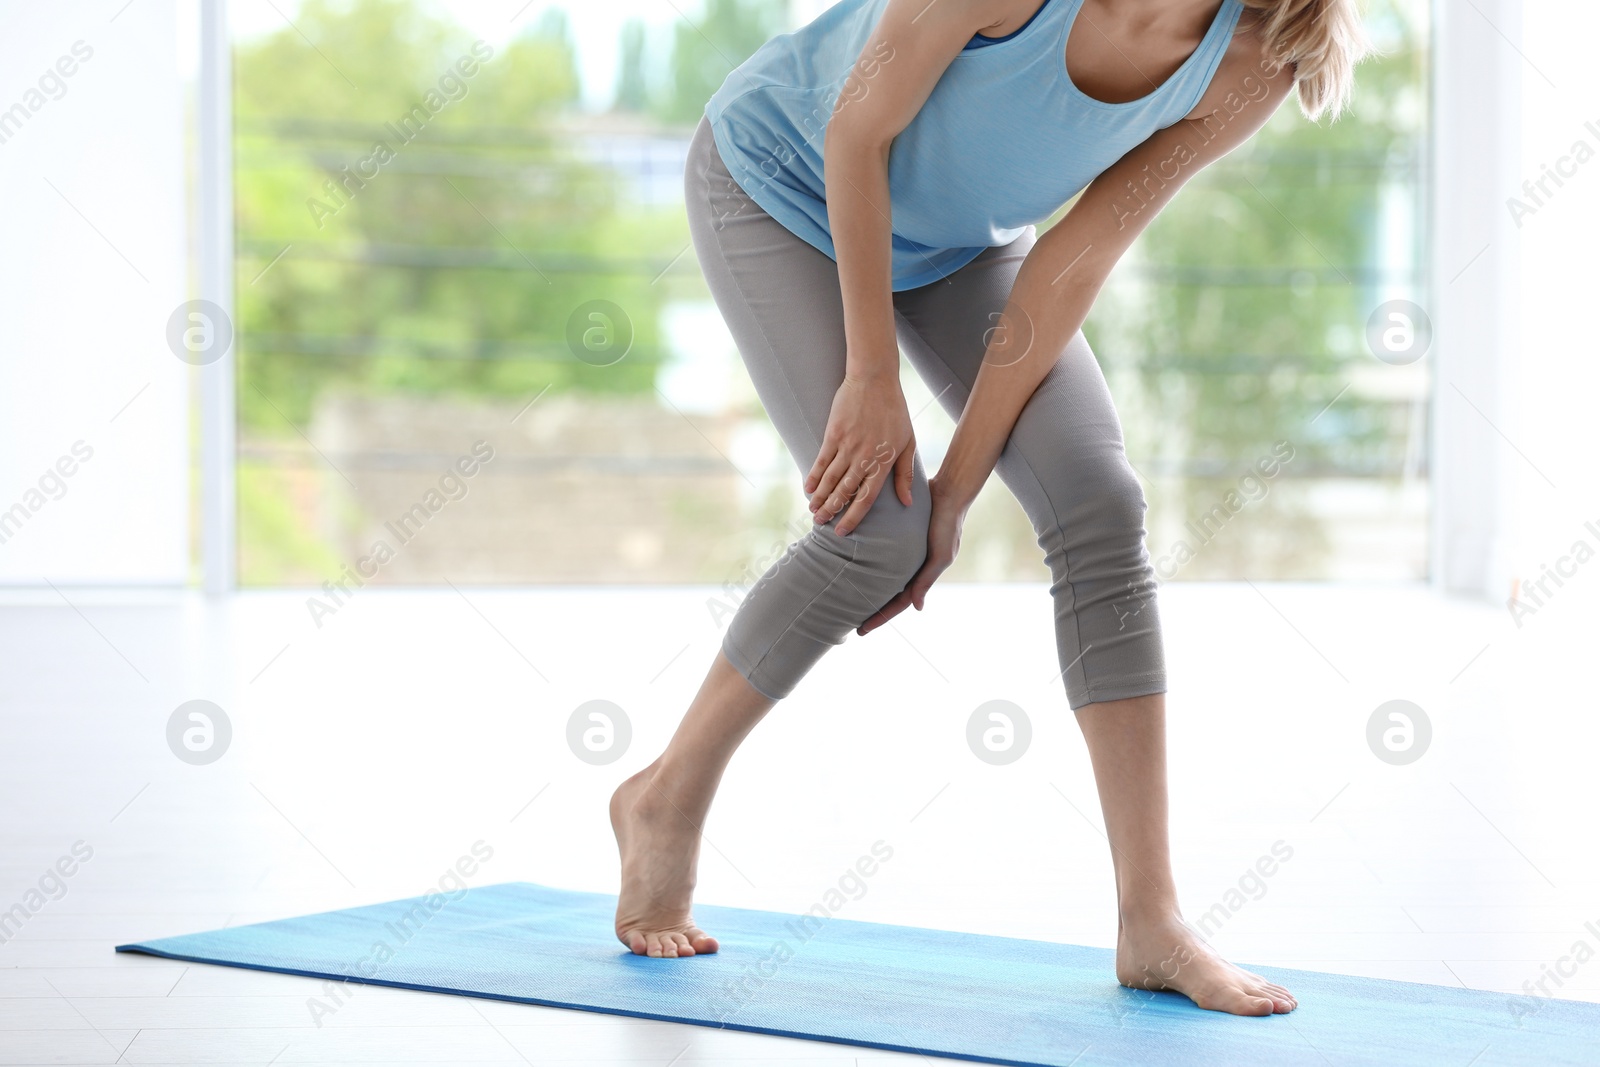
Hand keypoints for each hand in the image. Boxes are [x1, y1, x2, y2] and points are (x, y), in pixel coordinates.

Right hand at [805, 372, 914, 536]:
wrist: (874, 380)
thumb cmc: (894, 411)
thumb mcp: (908, 442)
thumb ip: (905, 474)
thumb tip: (907, 502)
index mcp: (883, 462)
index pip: (866, 498)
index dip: (853, 517)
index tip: (843, 531)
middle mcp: (863, 457)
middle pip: (844, 492)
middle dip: (832, 510)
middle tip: (821, 523)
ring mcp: (846, 446)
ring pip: (830, 479)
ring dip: (820, 497)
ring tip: (813, 511)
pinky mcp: (833, 434)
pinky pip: (821, 460)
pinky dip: (813, 476)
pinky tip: (808, 488)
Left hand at [857, 474, 968, 635]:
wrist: (948, 491)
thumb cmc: (946, 523)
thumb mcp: (940, 554)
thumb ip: (927, 580)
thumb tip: (918, 608)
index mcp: (923, 575)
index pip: (898, 604)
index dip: (880, 618)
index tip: (860, 630)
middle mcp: (913, 566)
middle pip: (887, 593)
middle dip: (871, 608)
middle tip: (848, 621)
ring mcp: (906, 552)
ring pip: (882, 576)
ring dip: (867, 587)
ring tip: (846, 597)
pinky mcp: (899, 536)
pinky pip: (881, 555)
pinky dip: (868, 563)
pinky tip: (853, 565)